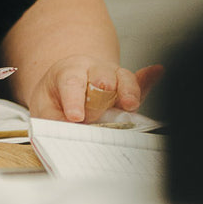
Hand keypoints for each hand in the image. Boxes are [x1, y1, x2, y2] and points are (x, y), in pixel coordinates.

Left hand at [28, 57, 162, 123]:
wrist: (66, 89)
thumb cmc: (55, 99)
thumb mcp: (45, 110)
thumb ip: (54, 121)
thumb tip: (68, 133)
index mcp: (69, 71)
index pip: (72, 83)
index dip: (74, 100)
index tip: (75, 116)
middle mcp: (94, 70)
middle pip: (101, 78)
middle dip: (100, 94)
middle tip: (96, 114)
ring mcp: (114, 77)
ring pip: (123, 79)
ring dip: (127, 91)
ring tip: (129, 104)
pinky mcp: (129, 88)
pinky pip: (142, 82)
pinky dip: (150, 79)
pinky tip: (157, 71)